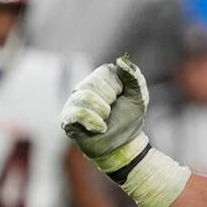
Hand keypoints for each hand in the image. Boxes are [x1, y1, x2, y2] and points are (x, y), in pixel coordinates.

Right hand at [59, 56, 149, 173]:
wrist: (124, 145)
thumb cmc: (129, 119)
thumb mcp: (138, 96)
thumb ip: (133, 77)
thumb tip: (120, 61)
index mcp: (100, 78)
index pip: (104, 72)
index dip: (117, 88)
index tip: (120, 98)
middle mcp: (83, 87)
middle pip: (91, 84)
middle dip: (108, 101)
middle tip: (112, 112)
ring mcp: (73, 103)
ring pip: (84, 98)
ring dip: (102, 113)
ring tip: (106, 121)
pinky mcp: (68, 120)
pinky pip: (77, 114)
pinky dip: (93, 122)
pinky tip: (99, 128)